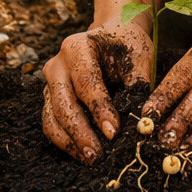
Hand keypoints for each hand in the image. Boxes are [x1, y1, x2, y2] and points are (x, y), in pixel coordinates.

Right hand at [40, 25, 151, 163]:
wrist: (112, 33)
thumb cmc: (127, 45)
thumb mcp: (139, 57)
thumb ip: (139, 85)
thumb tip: (142, 121)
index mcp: (77, 48)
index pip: (87, 84)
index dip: (100, 110)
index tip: (114, 133)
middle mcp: (57, 64)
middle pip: (63, 103)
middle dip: (80, 132)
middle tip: (97, 155)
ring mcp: (50, 82)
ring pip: (52, 117)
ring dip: (69, 142)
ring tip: (90, 159)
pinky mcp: (50, 97)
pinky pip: (51, 123)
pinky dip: (64, 141)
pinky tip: (82, 153)